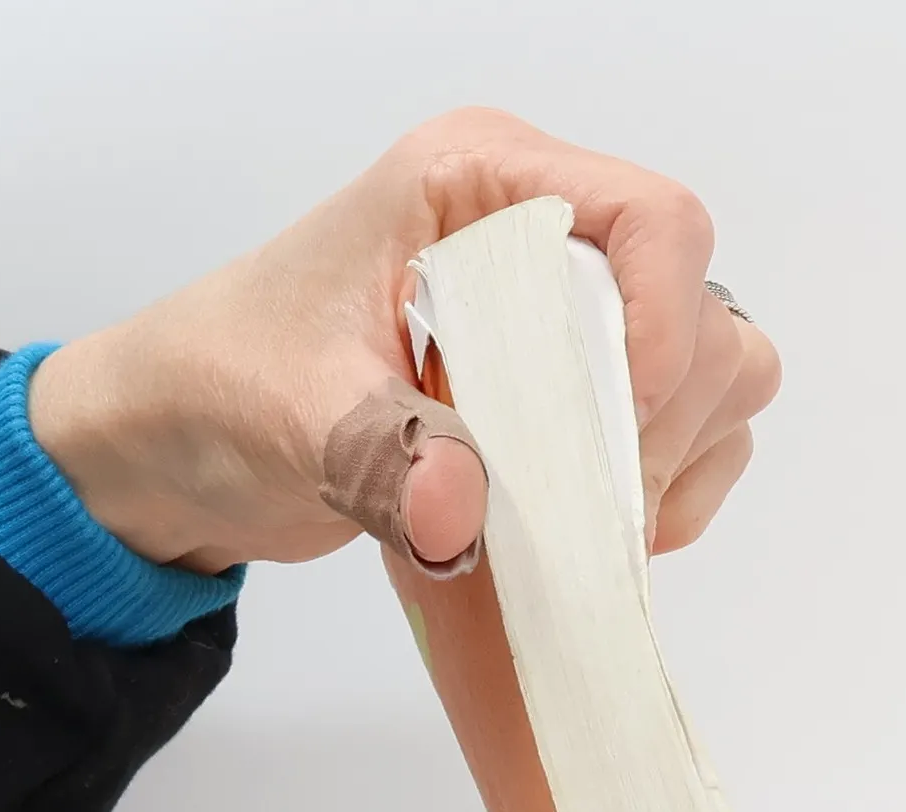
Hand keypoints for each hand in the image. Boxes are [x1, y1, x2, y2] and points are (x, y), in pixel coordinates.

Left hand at [27, 108, 780, 575]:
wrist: (184, 447)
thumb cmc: (225, 386)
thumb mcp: (295, 412)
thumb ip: (385, 453)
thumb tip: (464, 512)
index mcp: (481, 186)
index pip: (653, 220)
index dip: (669, 321)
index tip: (626, 420)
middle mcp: (548, 239)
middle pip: (706, 312)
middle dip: (666, 421)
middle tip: (587, 495)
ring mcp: (572, 325)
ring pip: (721, 380)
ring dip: (679, 463)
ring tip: (594, 518)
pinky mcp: (576, 402)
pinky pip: (695, 445)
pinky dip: (674, 496)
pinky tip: (602, 532)